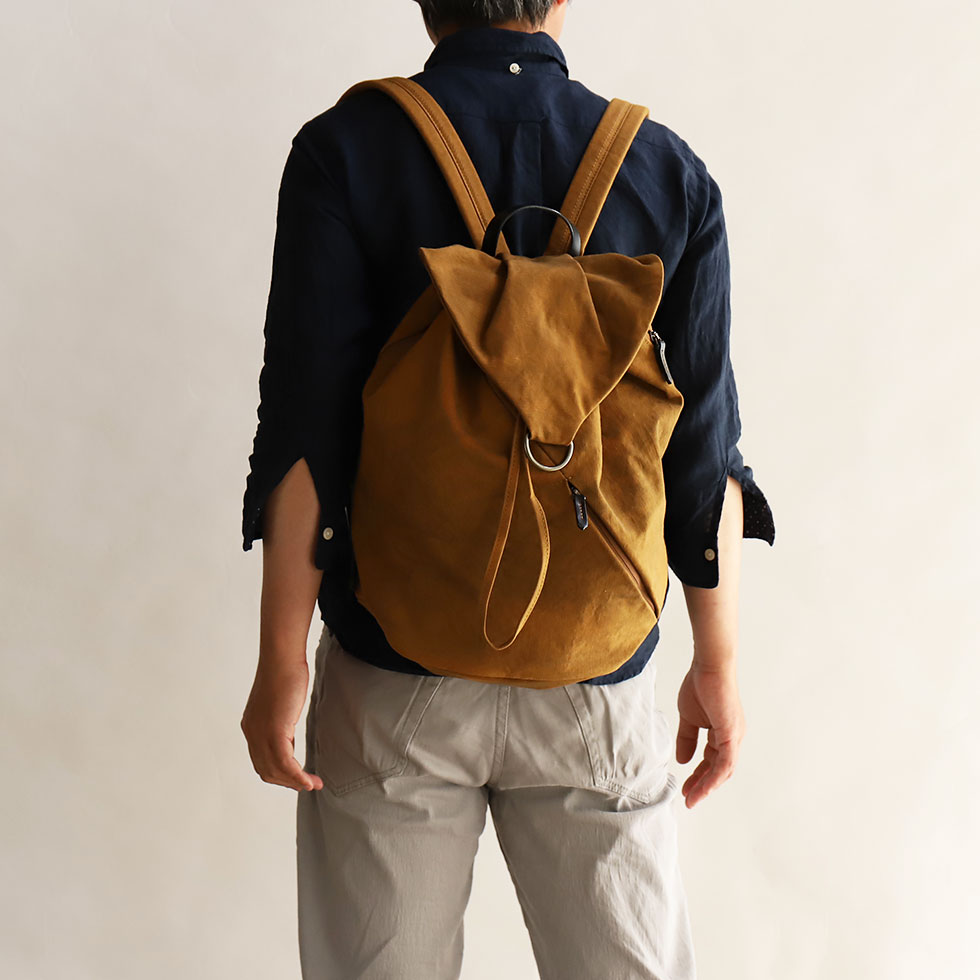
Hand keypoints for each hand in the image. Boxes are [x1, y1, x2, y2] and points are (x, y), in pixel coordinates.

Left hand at [240, 656, 323, 791]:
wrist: (282, 658)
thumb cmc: (285, 672)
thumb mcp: (280, 701)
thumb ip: (280, 718)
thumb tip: (287, 729)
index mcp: (251, 726)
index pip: (261, 760)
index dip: (279, 773)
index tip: (296, 776)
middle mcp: (252, 733)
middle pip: (266, 770)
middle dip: (287, 782)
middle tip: (307, 784)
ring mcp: (261, 734)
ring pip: (275, 770)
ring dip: (295, 782)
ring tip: (312, 784)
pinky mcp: (274, 732)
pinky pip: (286, 763)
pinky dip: (298, 776)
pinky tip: (309, 780)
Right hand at [675, 662, 744, 808]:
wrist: (709, 667)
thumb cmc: (700, 685)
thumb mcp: (688, 718)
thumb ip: (687, 739)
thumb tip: (682, 760)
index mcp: (722, 733)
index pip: (712, 761)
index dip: (699, 776)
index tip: (686, 788)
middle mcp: (732, 737)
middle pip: (719, 770)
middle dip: (703, 785)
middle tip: (689, 798)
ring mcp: (734, 736)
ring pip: (723, 770)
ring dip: (708, 786)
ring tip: (693, 798)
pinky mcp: (731, 734)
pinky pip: (725, 762)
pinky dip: (714, 777)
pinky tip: (703, 786)